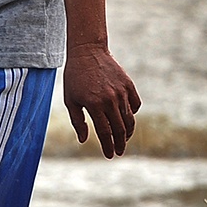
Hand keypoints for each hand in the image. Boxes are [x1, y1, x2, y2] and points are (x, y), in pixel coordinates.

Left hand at [63, 43, 139, 158]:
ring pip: (129, 118)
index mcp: (94, 105)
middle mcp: (110, 100)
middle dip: (120, 144)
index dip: (108, 146)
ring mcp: (121, 92)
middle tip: (119, 152)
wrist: (87, 52)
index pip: (105, 132)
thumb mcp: (71, 100)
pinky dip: (133, 114)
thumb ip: (78, 121)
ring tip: (123, 139)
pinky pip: (135, 105)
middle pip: (120, 129)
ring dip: (127, 132)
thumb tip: (84, 140)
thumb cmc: (74, 77)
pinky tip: (127, 119)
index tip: (110, 155)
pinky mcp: (128, 85)